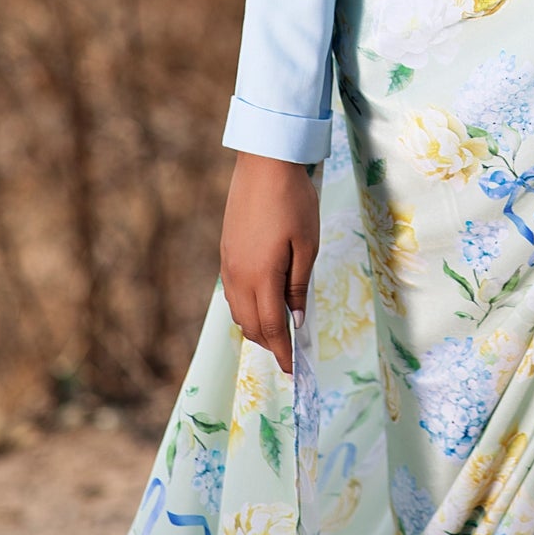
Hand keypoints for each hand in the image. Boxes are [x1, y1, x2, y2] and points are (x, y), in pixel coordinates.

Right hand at [220, 153, 319, 374]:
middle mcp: (238, 276)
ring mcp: (229, 264)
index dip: (282, 352)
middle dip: (270, 344)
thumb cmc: (293, 202)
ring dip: (256, 326)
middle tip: (290, 353)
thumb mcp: (307, 246)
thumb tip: (295, 321)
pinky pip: (232, 293)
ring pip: (237, 311)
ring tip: (278, 331)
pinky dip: (246, 307)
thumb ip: (298, 286)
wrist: (264, 164)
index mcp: (260, 277)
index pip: (270, 327)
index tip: (294, 370)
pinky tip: (261, 302)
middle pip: (250, 325)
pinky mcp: (226, 252)